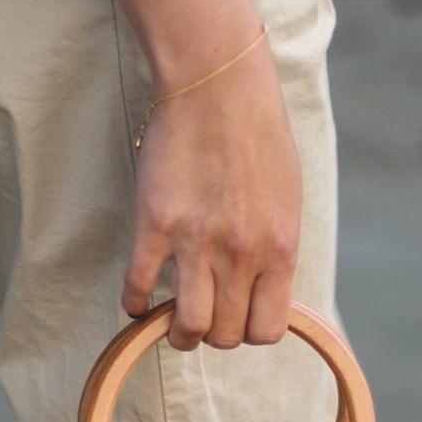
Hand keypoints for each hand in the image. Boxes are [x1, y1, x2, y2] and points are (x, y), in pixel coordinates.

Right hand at [122, 40, 301, 349]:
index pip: (267, 329)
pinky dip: (135, 305)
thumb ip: (275, 246)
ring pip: (186, 327)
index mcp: (279, 248)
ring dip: (177, 334)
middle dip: (213, 335)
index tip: (238, 316)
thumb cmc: (258, 133)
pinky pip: (139, 289)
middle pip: (225, 335)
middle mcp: (241, 254)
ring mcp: (196, 244)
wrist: (218, 85)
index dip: (250, 331)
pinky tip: (136, 301)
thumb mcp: (287, 197)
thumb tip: (264, 286)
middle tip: (201, 317)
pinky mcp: (154, 227)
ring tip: (169, 323)